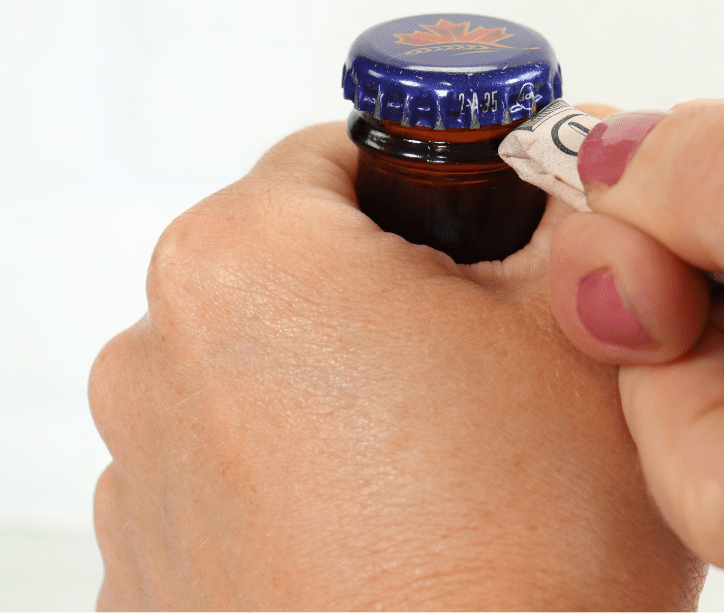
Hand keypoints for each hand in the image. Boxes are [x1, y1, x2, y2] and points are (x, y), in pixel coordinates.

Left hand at [89, 118, 701, 609]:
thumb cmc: (523, 556)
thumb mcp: (584, 331)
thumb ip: (567, 209)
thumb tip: (564, 166)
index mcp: (242, 259)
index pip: (338, 153)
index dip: (433, 184)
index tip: (481, 233)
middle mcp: (154, 360)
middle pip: (296, 271)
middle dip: (388, 299)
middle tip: (483, 367)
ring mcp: (139, 477)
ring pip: (264, 380)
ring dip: (340, 399)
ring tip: (440, 474)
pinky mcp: (148, 575)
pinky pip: (232, 481)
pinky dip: (297, 488)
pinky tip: (383, 538)